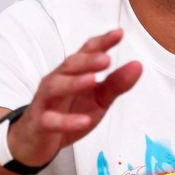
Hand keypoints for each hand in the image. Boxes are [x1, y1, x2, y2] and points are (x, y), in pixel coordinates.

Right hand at [7, 29, 141, 166]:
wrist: (36, 141)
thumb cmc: (69, 112)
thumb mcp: (98, 99)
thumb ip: (116, 83)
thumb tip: (138, 65)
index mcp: (72, 72)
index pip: (86, 52)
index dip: (101, 42)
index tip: (119, 33)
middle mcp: (57, 80)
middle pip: (70, 65)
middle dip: (87, 60)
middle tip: (107, 59)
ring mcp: (46, 101)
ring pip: (55, 87)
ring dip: (74, 83)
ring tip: (93, 80)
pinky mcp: (40, 123)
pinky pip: (51, 120)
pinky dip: (67, 121)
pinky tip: (83, 121)